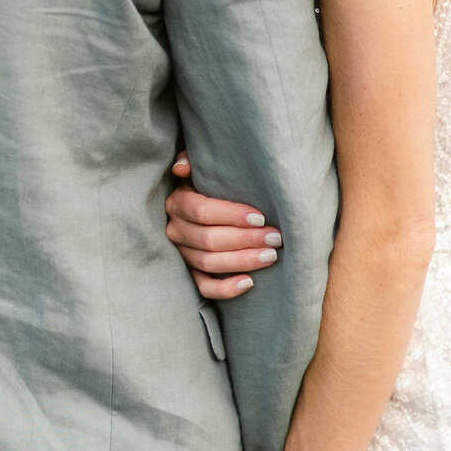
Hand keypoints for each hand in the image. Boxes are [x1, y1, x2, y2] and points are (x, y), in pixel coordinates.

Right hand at [165, 155, 283, 299]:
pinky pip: (204, 287)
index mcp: (177, 203)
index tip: (260, 217)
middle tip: (275, 238)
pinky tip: (250, 283)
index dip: (231, 215)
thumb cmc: (205, 184)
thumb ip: (191, 161)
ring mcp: (181, 254)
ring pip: (208, 263)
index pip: (202, 211)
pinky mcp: (189, 274)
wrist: (198, 209)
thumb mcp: (198, 170)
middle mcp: (175, 230)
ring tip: (270, 256)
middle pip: (208, 239)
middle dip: (245, 239)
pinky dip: (225, 289)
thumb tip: (183, 166)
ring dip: (242, 261)